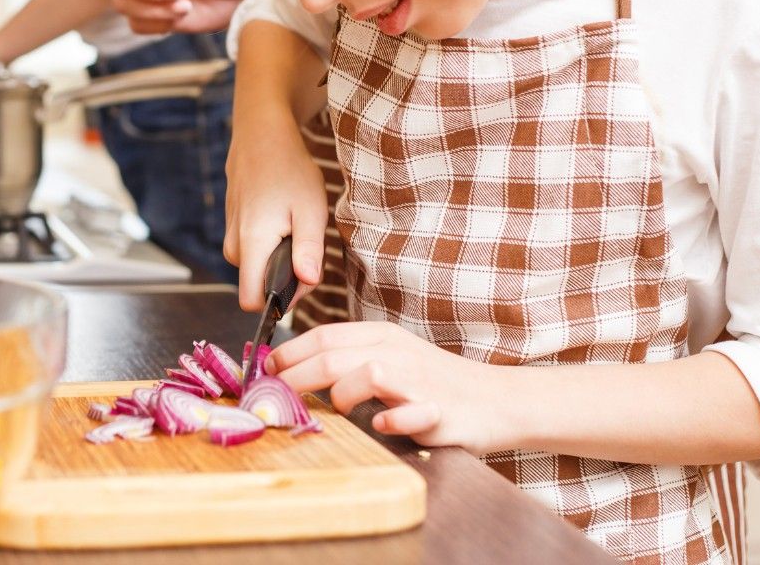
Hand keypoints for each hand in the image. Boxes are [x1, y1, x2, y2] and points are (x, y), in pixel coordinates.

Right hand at [225, 119, 327, 311]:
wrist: (261, 134)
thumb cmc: (289, 169)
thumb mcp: (311, 209)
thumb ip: (309, 250)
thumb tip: (308, 282)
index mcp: (251, 243)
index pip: (251, 301)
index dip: (280, 300)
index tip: (302, 276)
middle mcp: (234, 243)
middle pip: (256, 285)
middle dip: (284, 275)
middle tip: (305, 240)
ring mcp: (230, 232)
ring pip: (255, 266)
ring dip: (278, 256)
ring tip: (294, 223)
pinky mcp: (232, 224)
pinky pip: (251, 249)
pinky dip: (270, 242)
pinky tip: (282, 215)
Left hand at [268, 321, 502, 454]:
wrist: (495, 399)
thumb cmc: (432, 383)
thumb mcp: (389, 358)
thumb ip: (349, 360)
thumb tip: (294, 370)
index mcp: (381, 336)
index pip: (325, 336)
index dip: (290, 352)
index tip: (264, 369)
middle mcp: (396, 352)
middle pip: (333, 356)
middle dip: (296, 375)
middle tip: (274, 395)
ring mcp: (417, 380)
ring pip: (365, 374)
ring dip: (340, 396)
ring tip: (337, 411)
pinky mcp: (438, 410)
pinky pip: (407, 412)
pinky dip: (391, 418)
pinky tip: (382, 423)